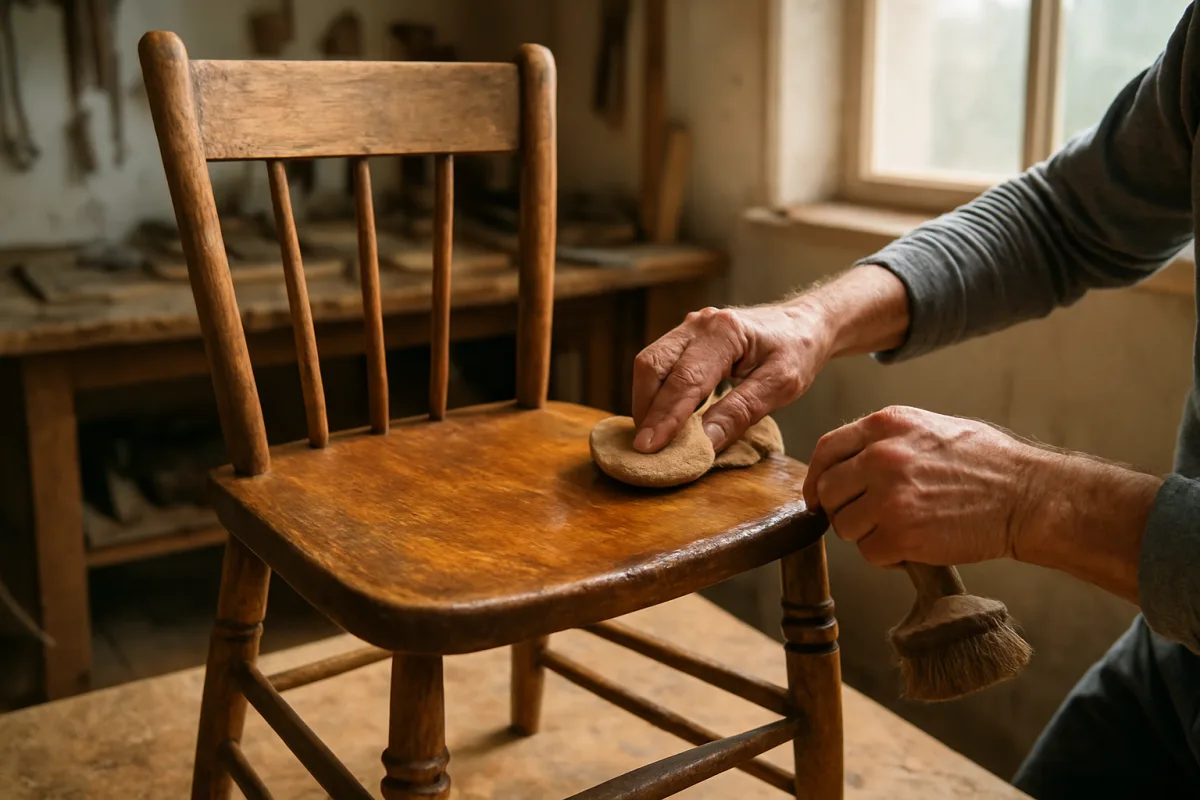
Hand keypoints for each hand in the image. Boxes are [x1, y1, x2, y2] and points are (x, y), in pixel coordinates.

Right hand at [631, 302, 831, 453]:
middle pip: (652, 366)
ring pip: (649, 363)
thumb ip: (741, 412)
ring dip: (646, 401)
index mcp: (724, 333)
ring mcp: (689, 328)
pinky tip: (662, 416)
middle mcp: (699, 325)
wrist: (804, 323)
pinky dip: (655, 392)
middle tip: (646, 448)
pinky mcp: (685, 338)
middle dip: (646, 409)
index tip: (649, 448)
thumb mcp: (781, 386)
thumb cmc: (797, 351)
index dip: (665, 417)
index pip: (685, 380)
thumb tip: (704, 442)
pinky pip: (659, 364)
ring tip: (652, 435)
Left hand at [802, 406, 1051, 567]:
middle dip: (841, 509)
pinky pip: (871, 553)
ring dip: (866, 534)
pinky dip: (888, 556)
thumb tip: (850, 462)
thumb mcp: (930, 428)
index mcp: (885, 426)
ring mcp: (888, 497)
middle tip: (867, 518)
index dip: (817, 478)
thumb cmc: (987, 462)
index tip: (819, 495)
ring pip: (845, 526)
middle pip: (828, 491)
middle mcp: (880, 458)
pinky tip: (914, 545)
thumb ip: (885, 441)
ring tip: (901, 528)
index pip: (826, 450)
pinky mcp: (901, 534)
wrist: (1028, 496)